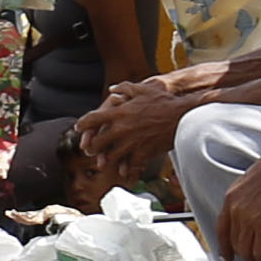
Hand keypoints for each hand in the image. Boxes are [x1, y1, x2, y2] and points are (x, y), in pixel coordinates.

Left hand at [74, 86, 191, 180]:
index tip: (78, 128)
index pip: (93, 119)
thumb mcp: (143, 89)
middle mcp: (122, 128)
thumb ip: (125, 87)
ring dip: (106, 159)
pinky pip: (130, 164)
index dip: (83, 124)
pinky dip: (126, 169)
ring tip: (103, 162)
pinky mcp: (143, 152)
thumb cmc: (163, 100)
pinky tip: (123, 172)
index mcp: (119, 112)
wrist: (181, 115)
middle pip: (97, 142)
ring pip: (110, 156)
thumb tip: (112, 89)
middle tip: (89, 149)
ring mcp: (131, 142)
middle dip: (91, 146)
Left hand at [218, 141, 260, 260]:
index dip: (225, 246)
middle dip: (246, 256)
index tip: (228, 257)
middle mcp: (236, 211)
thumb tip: (258, 204)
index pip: (222, 228)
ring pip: (248, 252)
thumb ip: (250, 194)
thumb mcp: (254, 178)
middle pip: (236, 243)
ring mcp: (249, 220)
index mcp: (231, 197)